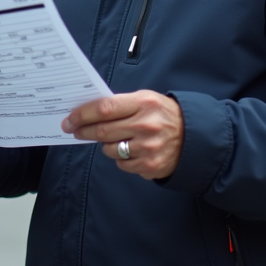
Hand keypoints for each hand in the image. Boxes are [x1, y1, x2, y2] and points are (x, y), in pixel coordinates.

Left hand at [62, 91, 183, 179]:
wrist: (194, 137)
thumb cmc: (163, 114)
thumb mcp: (146, 100)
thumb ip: (121, 104)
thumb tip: (88, 112)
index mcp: (144, 104)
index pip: (105, 108)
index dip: (83, 114)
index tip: (70, 118)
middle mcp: (146, 126)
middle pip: (103, 131)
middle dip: (84, 130)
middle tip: (74, 130)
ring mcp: (148, 148)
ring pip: (110, 150)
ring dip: (106, 145)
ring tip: (117, 138)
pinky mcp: (150, 166)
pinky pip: (122, 164)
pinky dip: (122, 158)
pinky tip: (133, 150)